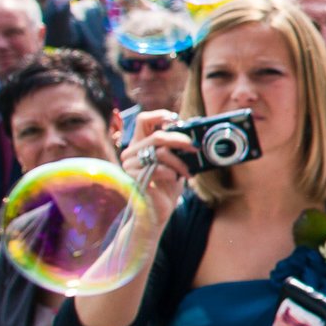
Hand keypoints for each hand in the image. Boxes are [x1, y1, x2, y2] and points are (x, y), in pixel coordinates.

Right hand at [119, 111, 190, 231]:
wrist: (158, 210)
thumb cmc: (167, 185)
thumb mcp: (175, 162)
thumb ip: (177, 148)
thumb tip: (195, 136)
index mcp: (140, 144)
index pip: (143, 120)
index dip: (159, 115)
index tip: (176, 120)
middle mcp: (131, 152)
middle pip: (157, 136)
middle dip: (181, 140)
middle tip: (194, 148)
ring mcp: (130, 165)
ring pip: (160, 153)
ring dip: (180, 163)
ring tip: (187, 173)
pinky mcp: (134, 178)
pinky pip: (158, 169)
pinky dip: (172, 173)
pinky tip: (175, 179)